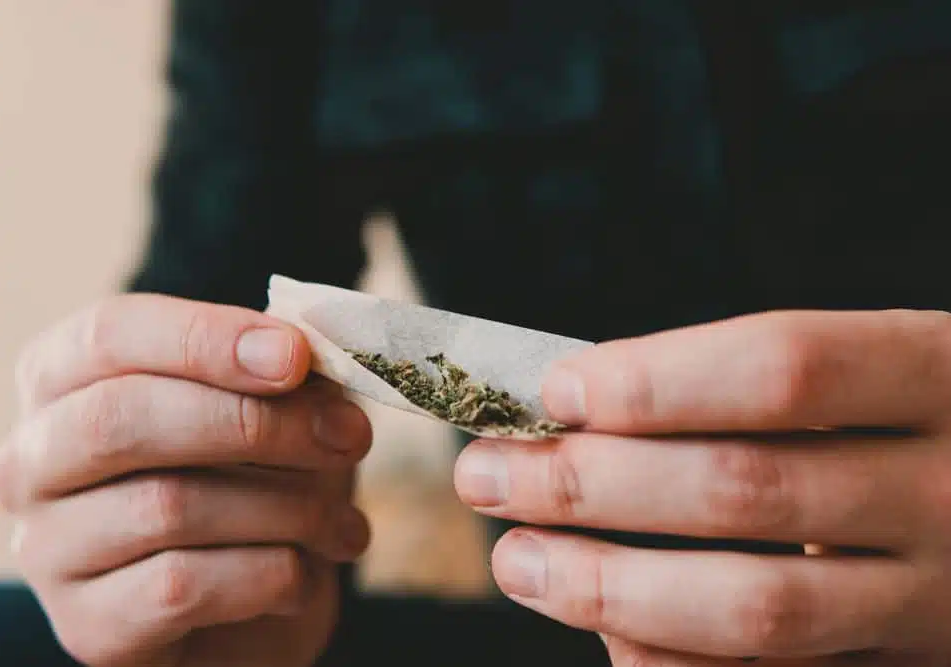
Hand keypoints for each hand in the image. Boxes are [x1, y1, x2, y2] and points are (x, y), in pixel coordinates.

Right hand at [0, 294, 372, 666]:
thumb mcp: (273, 412)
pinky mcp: (86, 628)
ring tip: (346, 523)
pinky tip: (304, 575)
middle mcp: (32, 461)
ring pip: (166, 505)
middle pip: (124, 417)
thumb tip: (303, 352)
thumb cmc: (252, 486)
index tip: (296, 355)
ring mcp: (47, 550)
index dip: (207, 337)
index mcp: (64, 381)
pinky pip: (183, 587)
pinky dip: (271, 575)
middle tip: (349, 435)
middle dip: (256, 422)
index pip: (110, 334)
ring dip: (288, 508)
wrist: (248, 613)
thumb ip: (279, 375)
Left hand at [455, 309, 950, 665]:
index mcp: (939, 377)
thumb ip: (752, 391)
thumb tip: (577, 413)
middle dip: (590, 483)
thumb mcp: (872, 375)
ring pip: (754, 605)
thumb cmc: (909, 424)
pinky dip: (666, 660)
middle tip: (486, 475)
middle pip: (745, 488)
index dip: (654, 381)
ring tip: (516, 560)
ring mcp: (936, 601)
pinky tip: (602, 629)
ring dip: (607, 586)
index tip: (554, 393)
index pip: (783, 368)